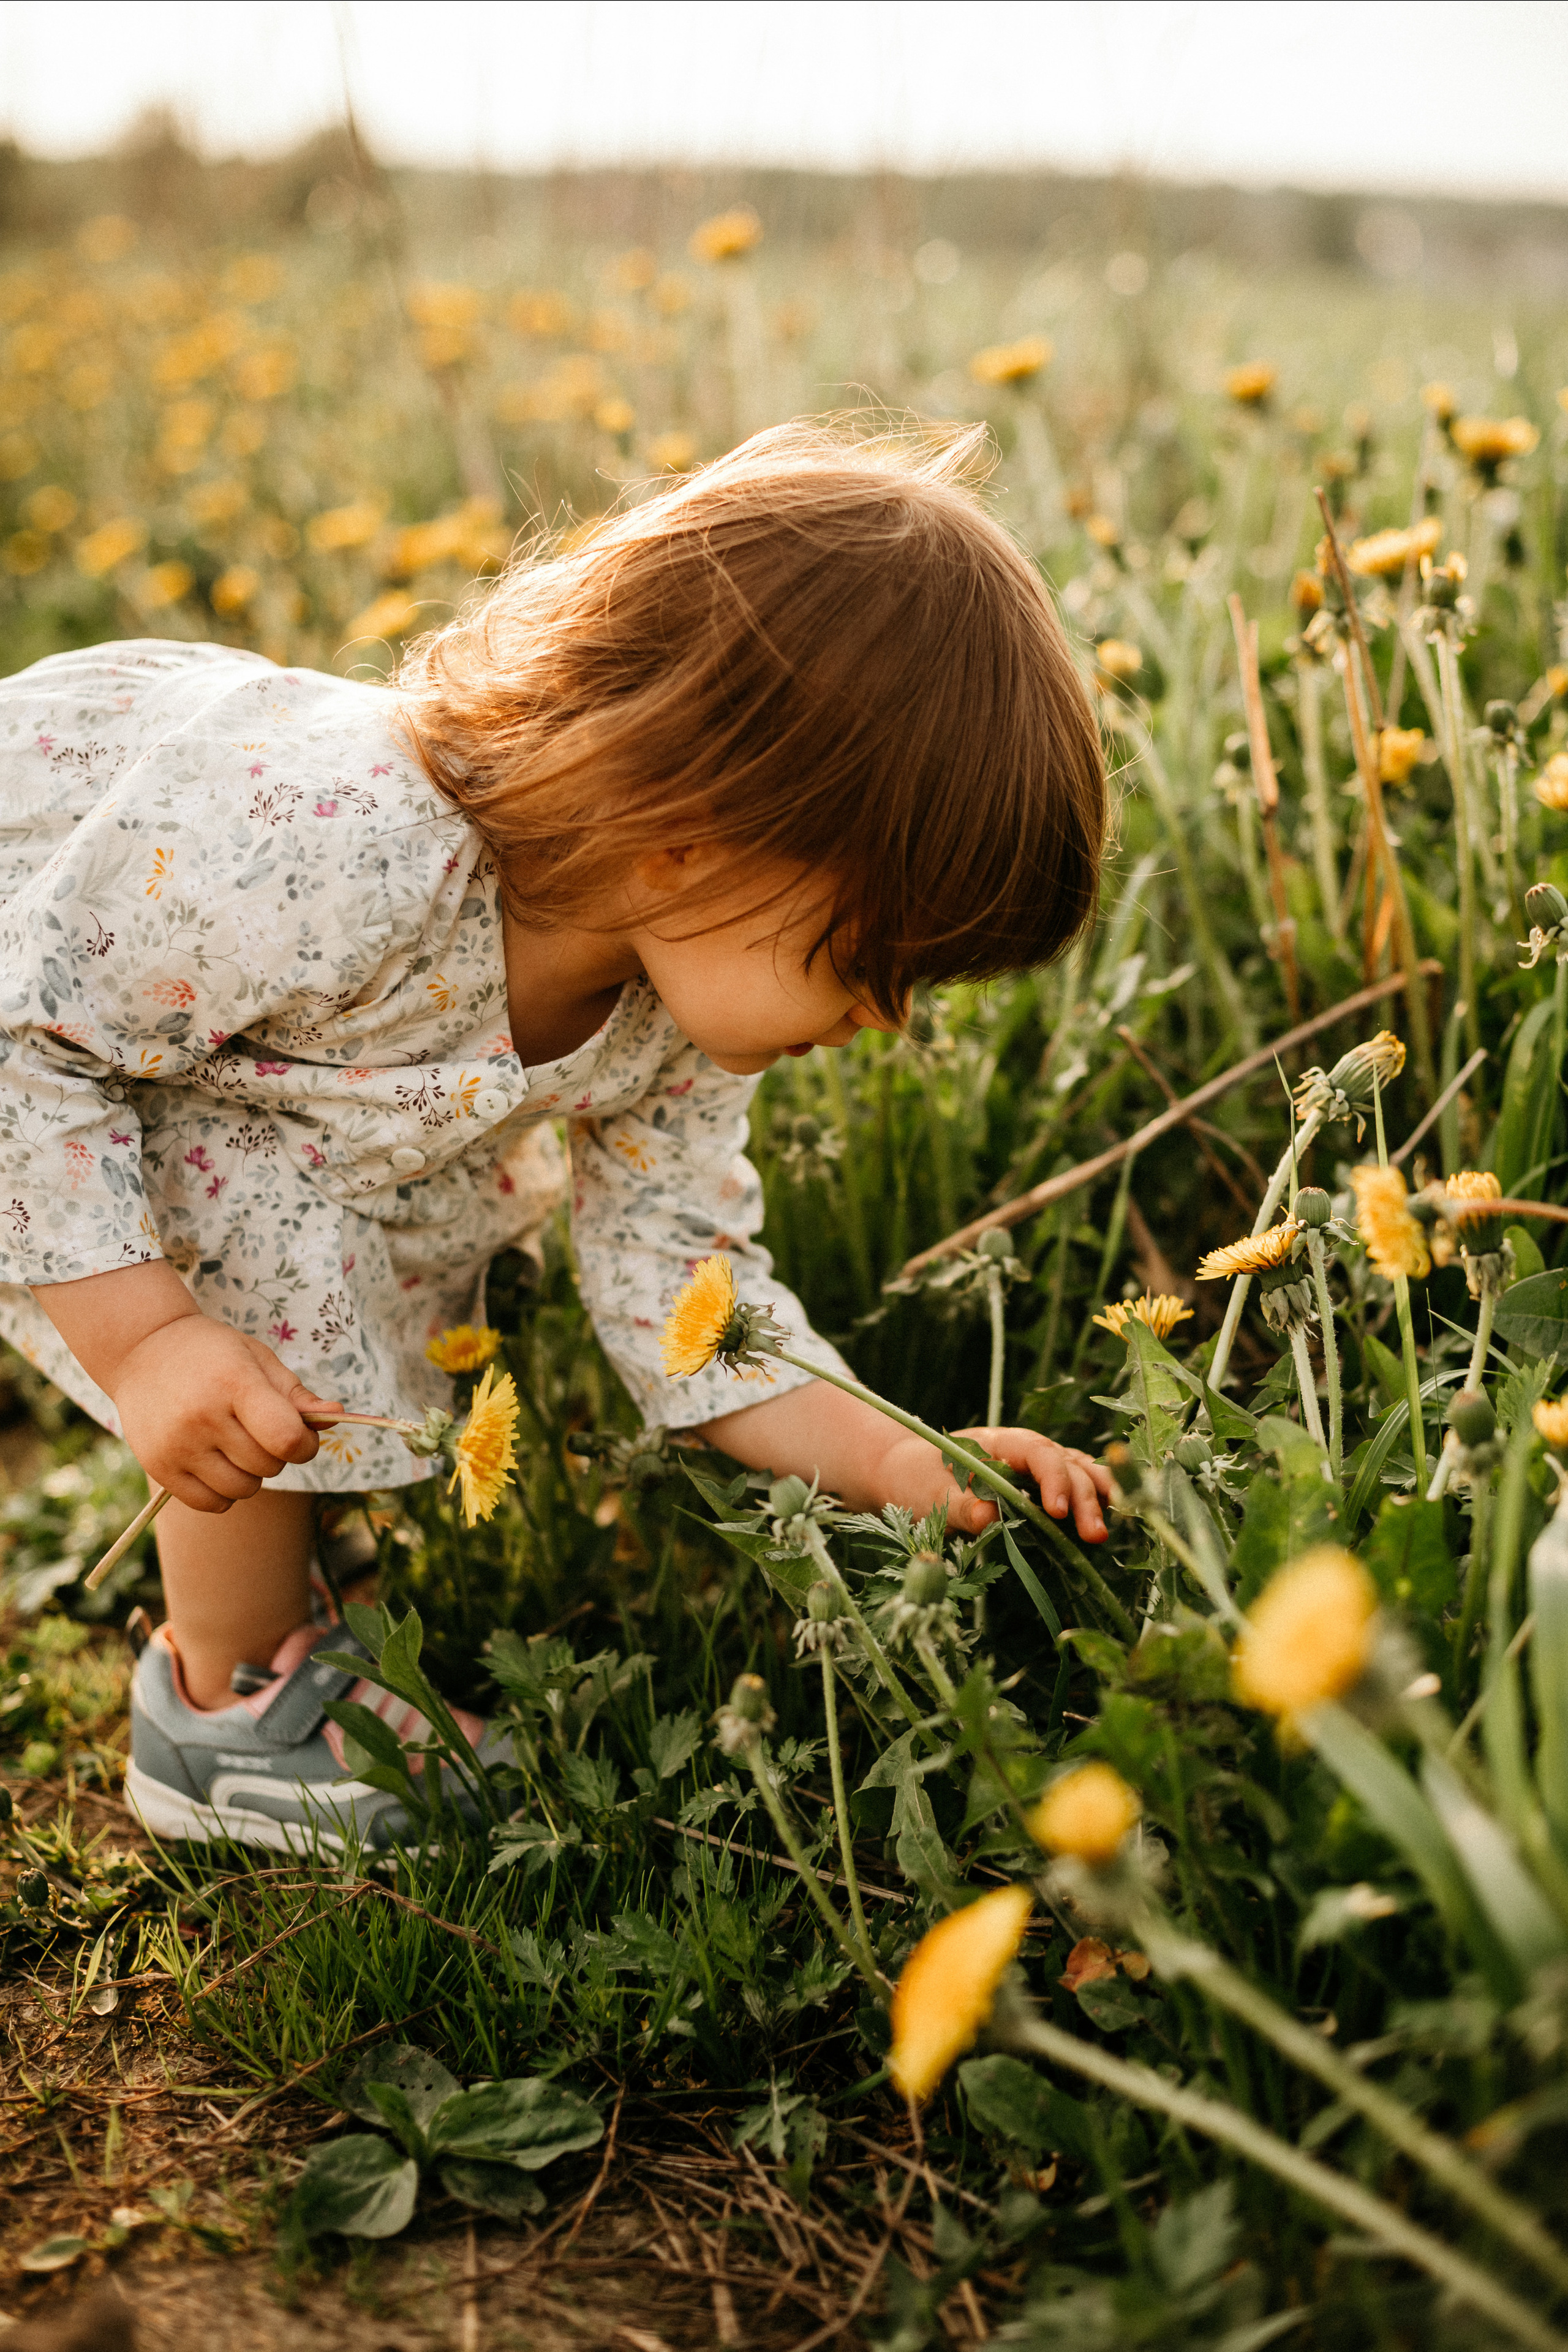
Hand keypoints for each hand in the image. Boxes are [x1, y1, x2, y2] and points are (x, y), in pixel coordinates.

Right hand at [108, 1316, 342, 1512]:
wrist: (142, 1349)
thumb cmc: (212, 1353)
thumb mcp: (258, 1359)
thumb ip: (297, 1394)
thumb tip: (337, 1416)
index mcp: (234, 1383)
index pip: (286, 1439)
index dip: (306, 1445)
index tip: (301, 1435)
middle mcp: (202, 1416)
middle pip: (268, 1466)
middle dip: (277, 1454)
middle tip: (260, 1430)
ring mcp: (177, 1444)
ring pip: (243, 1490)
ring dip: (251, 1475)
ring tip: (236, 1444)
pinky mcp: (159, 1467)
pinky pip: (211, 1504)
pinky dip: (224, 1492)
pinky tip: (217, 1463)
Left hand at [876, 1424, 1112, 1542]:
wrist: (905, 1477)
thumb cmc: (916, 1480)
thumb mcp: (929, 1494)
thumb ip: (960, 1506)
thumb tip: (989, 1518)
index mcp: (998, 1443)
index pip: (1038, 1452)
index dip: (1053, 1479)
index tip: (1057, 1512)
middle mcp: (1023, 1450)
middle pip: (1066, 1464)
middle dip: (1083, 1497)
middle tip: (1095, 1535)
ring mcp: (1033, 1469)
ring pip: (1077, 1471)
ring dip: (1097, 1496)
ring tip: (1110, 1527)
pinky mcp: (1036, 1490)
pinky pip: (1071, 1488)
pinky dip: (1090, 1499)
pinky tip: (1106, 1518)